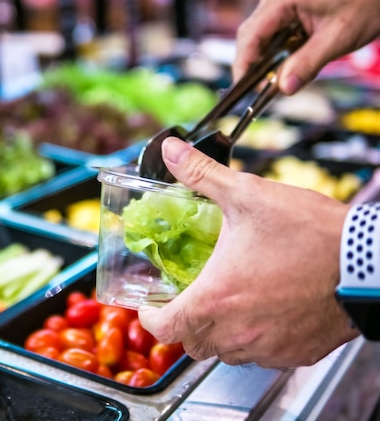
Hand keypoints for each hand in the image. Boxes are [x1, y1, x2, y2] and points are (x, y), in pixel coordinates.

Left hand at [138, 137, 359, 368]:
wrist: (368, 260)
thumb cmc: (310, 232)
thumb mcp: (248, 195)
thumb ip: (202, 175)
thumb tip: (172, 150)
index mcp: (217, 297)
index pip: (165, 328)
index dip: (150, 319)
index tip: (150, 307)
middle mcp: (238, 330)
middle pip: (193, 344)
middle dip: (183, 323)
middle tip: (186, 300)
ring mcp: (268, 346)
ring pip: (226, 354)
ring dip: (217, 333)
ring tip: (224, 305)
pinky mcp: (296, 352)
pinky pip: (261, 357)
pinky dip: (251, 341)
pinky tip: (260, 314)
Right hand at [233, 0, 379, 94]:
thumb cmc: (365, 5)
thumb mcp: (337, 39)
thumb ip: (307, 65)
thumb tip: (283, 89)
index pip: (251, 34)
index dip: (244, 64)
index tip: (244, 88)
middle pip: (250, 36)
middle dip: (255, 64)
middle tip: (265, 90)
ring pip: (258, 36)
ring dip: (266, 58)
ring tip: (280, 76)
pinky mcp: (281, 4)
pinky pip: (268, 32)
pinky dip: (274, 50)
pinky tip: (286, 61)